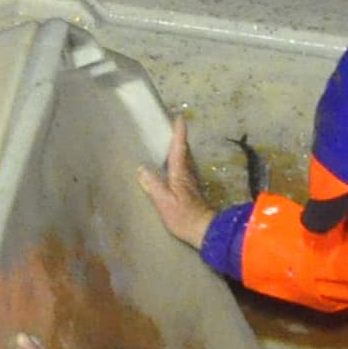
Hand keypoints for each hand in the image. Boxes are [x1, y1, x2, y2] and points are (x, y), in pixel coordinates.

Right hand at [131, 117, 207, 246]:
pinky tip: (172, 167)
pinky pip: (184, 169)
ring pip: (185, 160)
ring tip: (169, 144)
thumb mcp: (164, 201)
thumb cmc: (183, 216)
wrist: (204, 230)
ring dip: (179, 150)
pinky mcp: (191, 190)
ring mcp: (191, 182)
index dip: (179, 133)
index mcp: (180, 172)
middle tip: (171, 128)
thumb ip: (153, 185)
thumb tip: (142, 169)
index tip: (179, 118)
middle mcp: (187, 173)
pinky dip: (179, 162)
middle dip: (179, 139)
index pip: (179, 148)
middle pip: (184, 151)